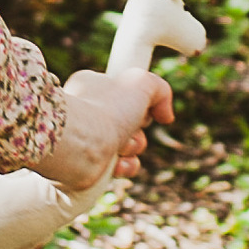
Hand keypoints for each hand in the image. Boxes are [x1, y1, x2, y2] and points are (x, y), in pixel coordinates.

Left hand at [36, 66, 172, 199]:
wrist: (82, 145)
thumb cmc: (107, 110)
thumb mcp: (141, 82)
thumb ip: (160, 89)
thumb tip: (166, 116)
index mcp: (92, 86)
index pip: (125, 95)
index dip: (139, 103)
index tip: (141, 106)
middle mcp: (88, 112)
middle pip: (130, 122)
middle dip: (138, 129)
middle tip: (130, 128)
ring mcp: (88, 139)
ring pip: (128, 146)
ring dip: (133, 148)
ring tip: (121, 147)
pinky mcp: (89, 164)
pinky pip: (120, 166)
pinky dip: (125, 166)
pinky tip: (117, 164)